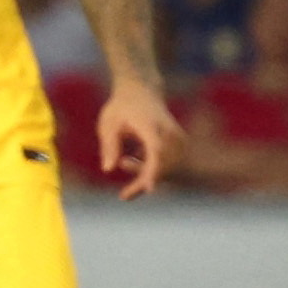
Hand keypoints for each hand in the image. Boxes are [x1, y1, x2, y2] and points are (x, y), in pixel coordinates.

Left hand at [98, 79, 180, 199]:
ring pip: (168, 168)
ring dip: (146, 174)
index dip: (153, 170)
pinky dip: (152, 169)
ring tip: (126, 159)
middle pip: (163, 165)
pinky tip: (135, 156)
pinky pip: (170, 164)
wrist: (143, 92)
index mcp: (151, 126)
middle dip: (144, 181)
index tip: (149, 188)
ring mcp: (178, 138)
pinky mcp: (180, 144)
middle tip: (124, 196)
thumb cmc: (121, 108)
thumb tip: (107, 169)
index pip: (156, 151)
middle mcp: (169, 132)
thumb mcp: (108, 124)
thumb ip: (109, 146)